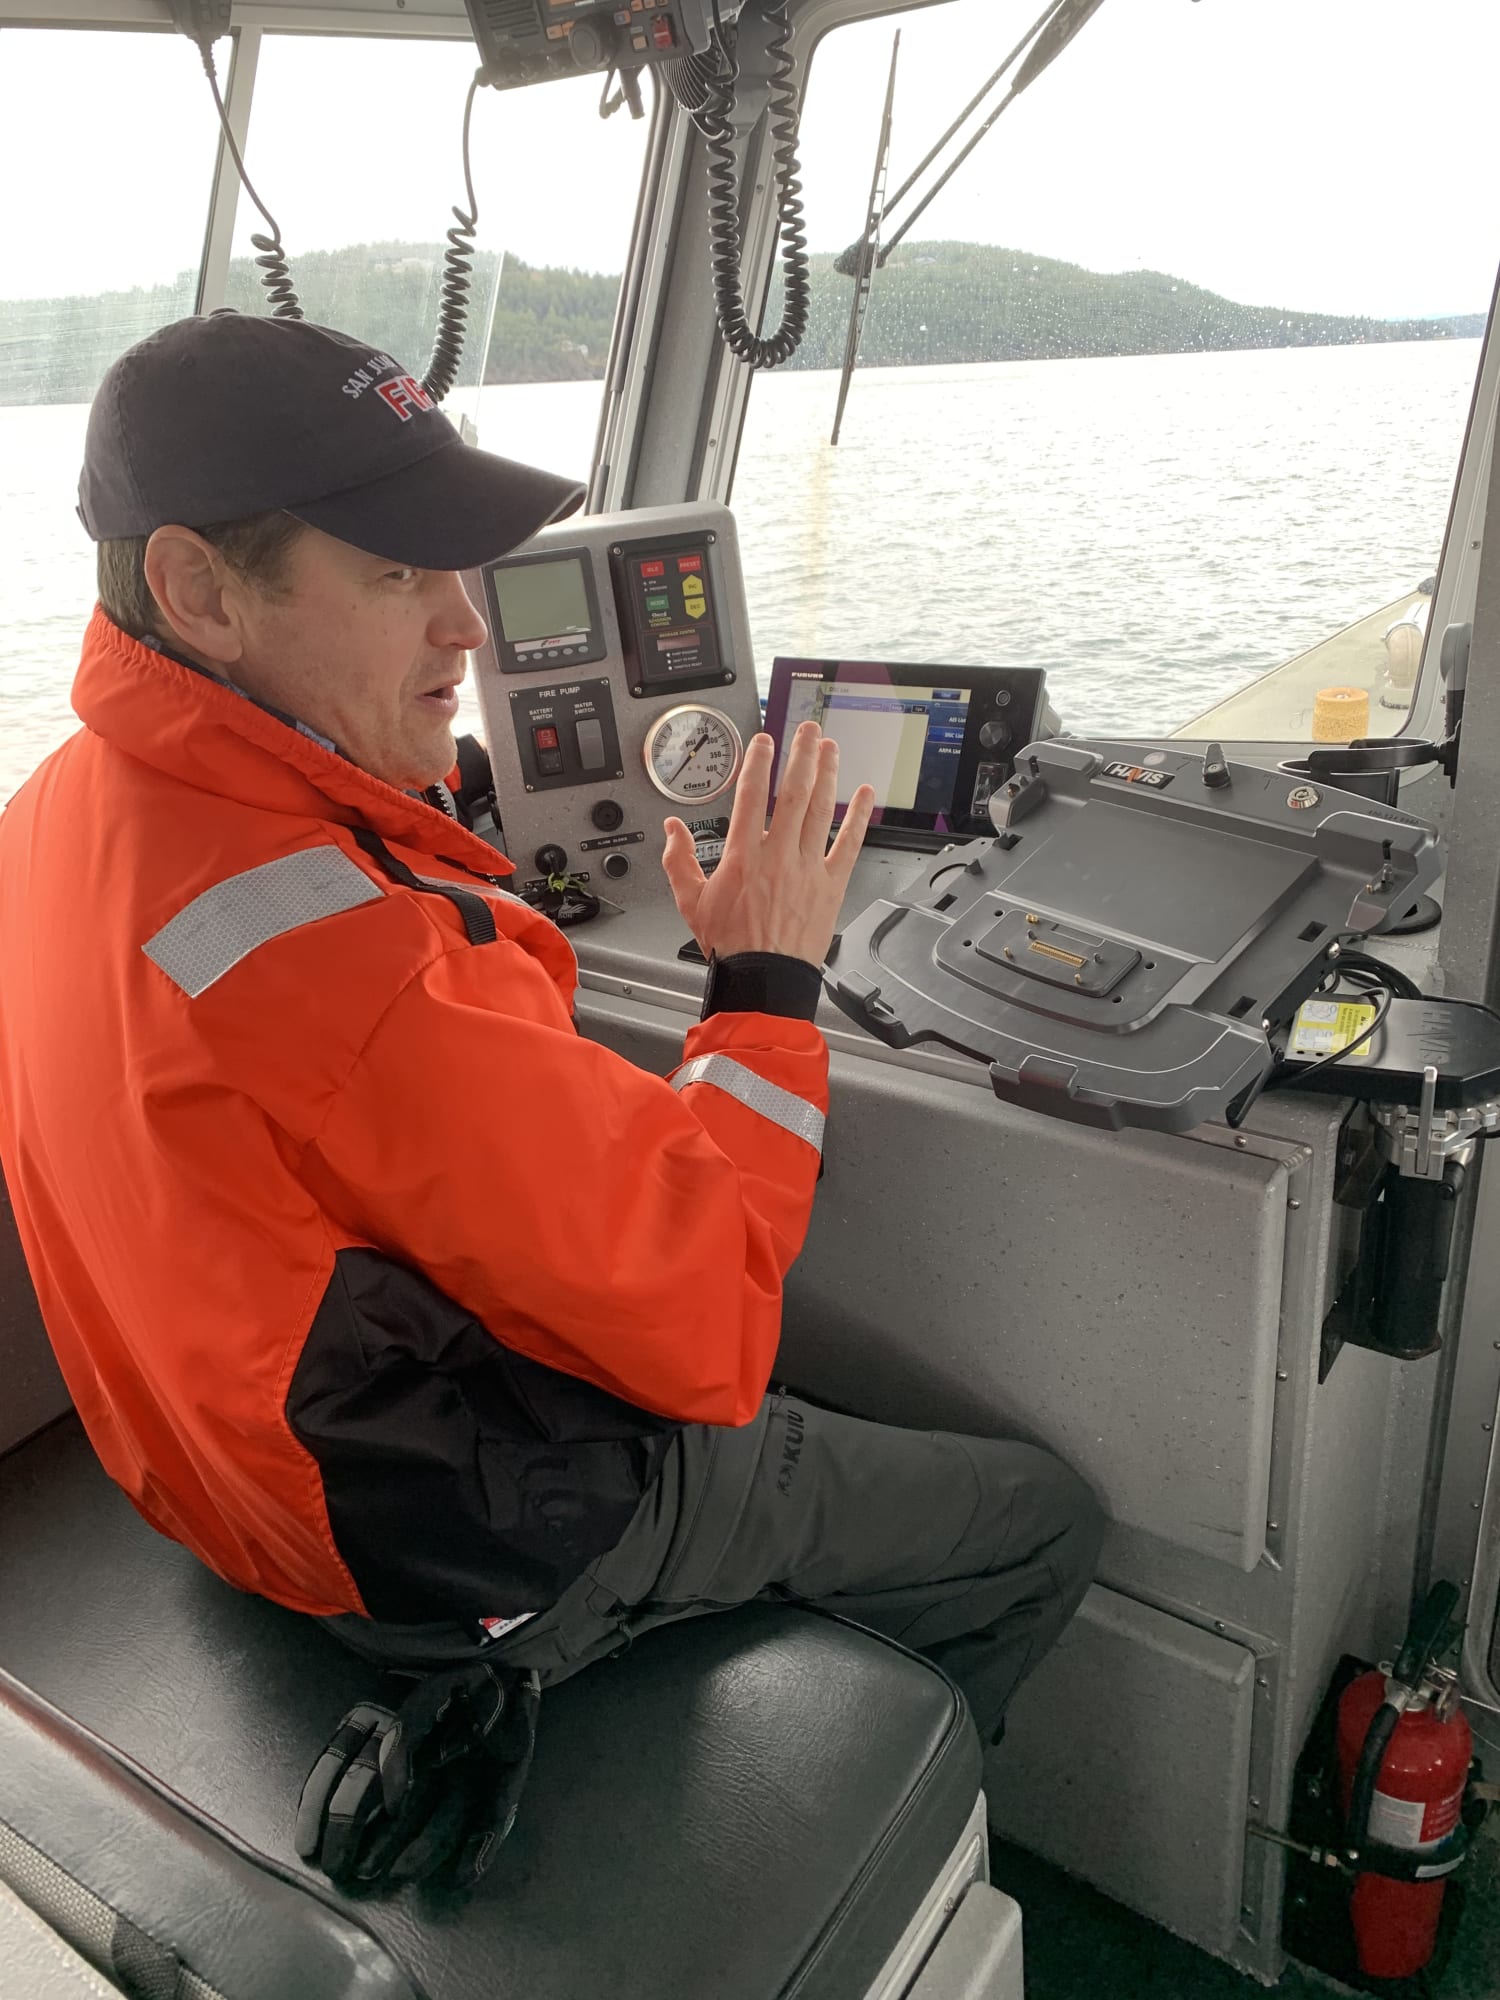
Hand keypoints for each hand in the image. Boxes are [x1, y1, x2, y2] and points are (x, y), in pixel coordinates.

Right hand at [661, 723, 875, 965]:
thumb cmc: (731, 946)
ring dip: (827, 774)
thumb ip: (678, 861)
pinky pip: (848, 845)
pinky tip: (865, 796)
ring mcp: (808, 868)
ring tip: (829, 748)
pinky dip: (858, 818)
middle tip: (807, 730)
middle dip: (801, 756)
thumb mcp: (691, 902)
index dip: (759, 763)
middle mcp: (779, 855)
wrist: (763, 980)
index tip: (765, 742)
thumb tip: (671, 830)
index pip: (752, 796)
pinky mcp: (830, 886)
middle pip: (794, 793)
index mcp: (743, 856)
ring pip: (821, 810)